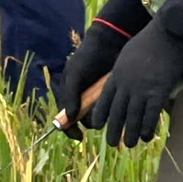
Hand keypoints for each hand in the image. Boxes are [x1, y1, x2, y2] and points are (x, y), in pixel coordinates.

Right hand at [60, 19, 128, 133]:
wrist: (109, 45)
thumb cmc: (87, 57)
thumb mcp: (75, 73)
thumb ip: (70, 94)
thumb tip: (70, 116)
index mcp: (68, 94)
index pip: (65, 118)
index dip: (70, 130)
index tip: (79, 136)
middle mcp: (81, 98)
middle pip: (83, 120)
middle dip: (89, 120)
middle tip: (97, 111)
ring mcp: (96, 98)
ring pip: (98, 117)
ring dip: (102, 115)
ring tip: (108, 102)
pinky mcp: (110, 96)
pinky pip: (110, 110)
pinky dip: (112, 111)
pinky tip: (117, 104)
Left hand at [91, 21, 182, 147]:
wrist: (166, 35)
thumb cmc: (147, 43)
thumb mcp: (126, 57)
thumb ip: (122, 73)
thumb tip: (120, 85)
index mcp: (116, 76)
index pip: (104, 100)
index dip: (101, 114)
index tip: (98, 125)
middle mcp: (126, 85)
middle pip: (116, 113)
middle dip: (113, 130)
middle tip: (112, 143)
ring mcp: (142, 90)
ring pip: (132, 118)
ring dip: (130, 134)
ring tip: (128, 144)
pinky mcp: (159, 93)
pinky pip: (151, 116)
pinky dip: (148, 128)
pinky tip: (147, 137)